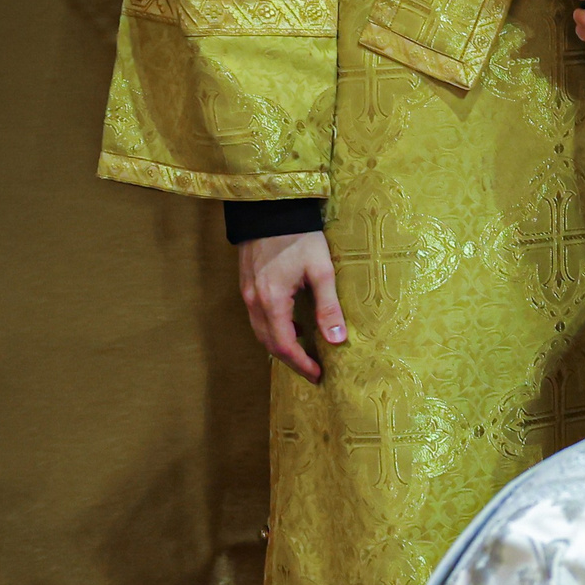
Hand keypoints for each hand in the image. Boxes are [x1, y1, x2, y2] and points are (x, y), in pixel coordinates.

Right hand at [238, 231, 344, 382]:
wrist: (270, 209)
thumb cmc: (299, 237)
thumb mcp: (320, 271)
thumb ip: (328, 307)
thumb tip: (337, 340)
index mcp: (272, 301)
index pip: (285, 346)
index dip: (302, 364)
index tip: (319, 375)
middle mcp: (254, 301)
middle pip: (270, 344)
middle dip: (291, 361)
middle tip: (313, 371)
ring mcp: (247, 293)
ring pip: (261, 332)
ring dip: (281, 347)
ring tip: (304, 355)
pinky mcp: (247, 285)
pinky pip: (258, 318)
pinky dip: (274, 330)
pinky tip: (293, 327)